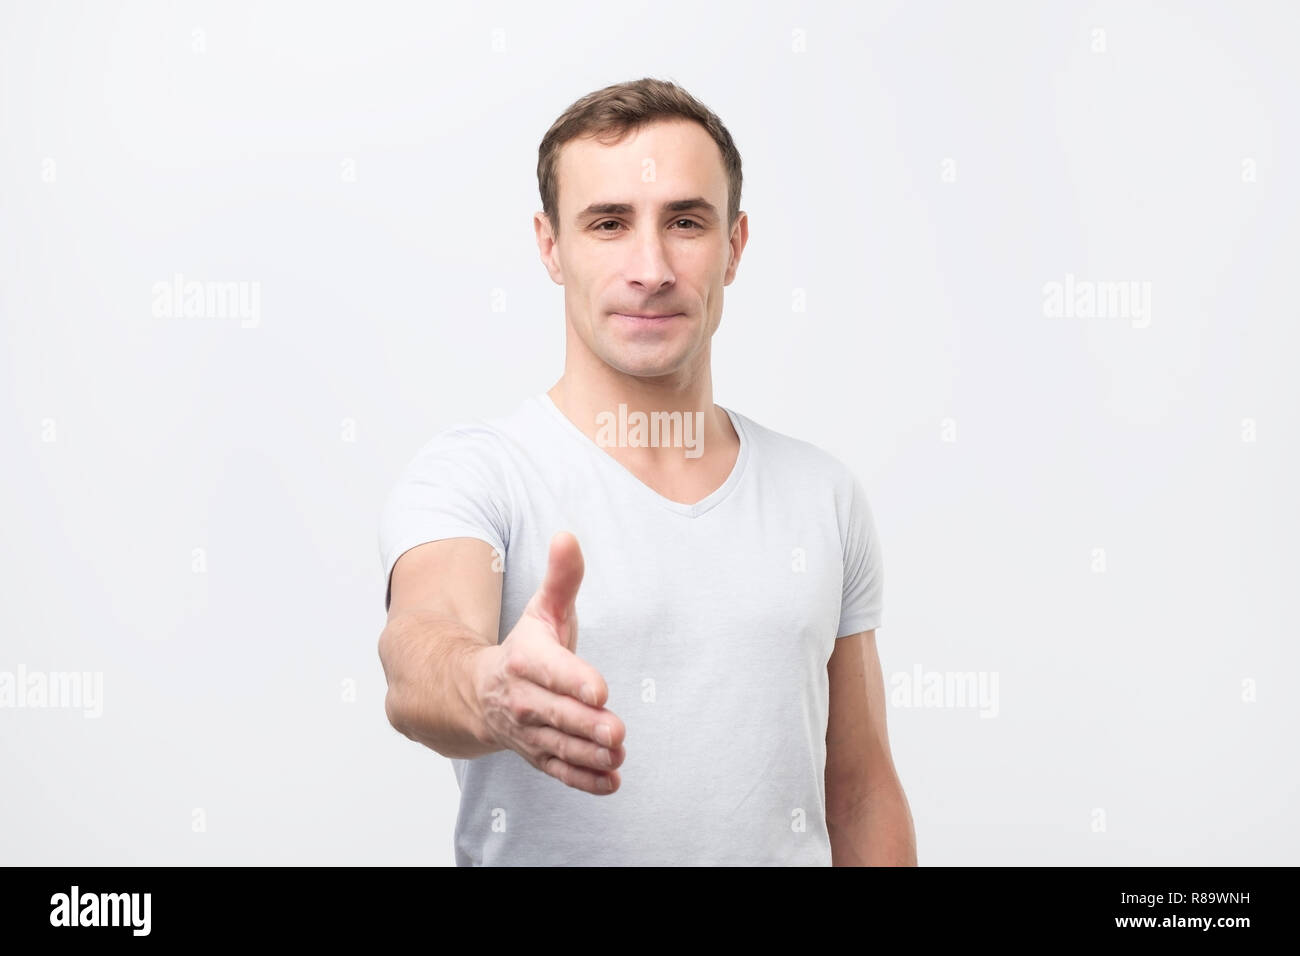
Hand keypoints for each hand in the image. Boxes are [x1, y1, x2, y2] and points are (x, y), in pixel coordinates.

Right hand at [473, 531, 624, 793]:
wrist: (476, 692)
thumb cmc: (524, 647)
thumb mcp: (542, 609)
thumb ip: (561, 577)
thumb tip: (568, 536)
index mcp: (526, 661)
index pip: (552, 672)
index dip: (575, 681)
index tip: (600, 691)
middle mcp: (523, 699)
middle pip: (557, 715)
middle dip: (587, 725)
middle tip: (617, 733)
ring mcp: (529, 731)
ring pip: (559, 746)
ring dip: (588, 755)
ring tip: (617, 757)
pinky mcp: (537, 754)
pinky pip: (558, 770)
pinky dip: (583, 780)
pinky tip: (610, 783)